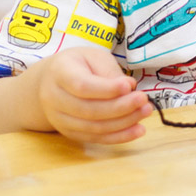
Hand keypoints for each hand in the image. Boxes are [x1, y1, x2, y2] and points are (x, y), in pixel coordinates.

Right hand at [36, 47, 152, 144]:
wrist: (50, 82)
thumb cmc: (78, 65)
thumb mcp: (93, 57)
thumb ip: (108, 72)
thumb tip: (129, 88)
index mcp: (59, 73)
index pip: (81, 86)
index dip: (106, 89)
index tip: (129, 85)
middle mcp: (54, 99)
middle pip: (88, 110)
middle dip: (120, 107)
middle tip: (144, 100)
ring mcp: (60, 119)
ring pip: (93, 127)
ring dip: (123, 123)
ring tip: (145, 111)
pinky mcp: (70, 133)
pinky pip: (95, 138)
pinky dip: (119, 136)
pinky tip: (138, 130)